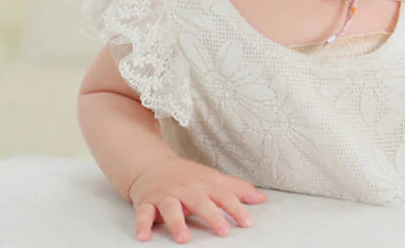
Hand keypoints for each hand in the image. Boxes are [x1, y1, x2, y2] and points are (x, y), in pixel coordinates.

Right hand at [128, 156, 266, 242]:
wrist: (152, 166)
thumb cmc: (188, 177)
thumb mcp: (213, 179)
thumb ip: (236, 189)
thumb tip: (262, 199)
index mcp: (203, 184)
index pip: (223, 195)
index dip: (236, 208)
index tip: (247, 222)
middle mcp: (185, 189)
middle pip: (200, 201)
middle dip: (211, 215)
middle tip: (223, 232)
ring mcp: (165, 195)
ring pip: (171, 208)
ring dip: (177, 223)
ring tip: (184, 238)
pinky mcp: (147, 203)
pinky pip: (143, 213)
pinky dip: (142, 224)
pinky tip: (144, 237)